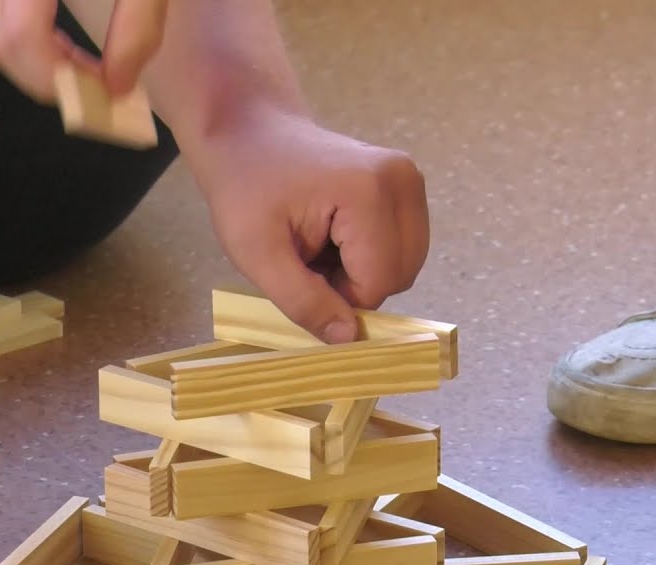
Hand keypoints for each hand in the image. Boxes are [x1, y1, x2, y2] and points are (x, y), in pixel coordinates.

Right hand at [0, 0, 167, 101]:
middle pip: (0, 43)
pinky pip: (3, 18)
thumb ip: (137, 28)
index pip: (22, 37)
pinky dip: (31, 44)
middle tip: (97, 90)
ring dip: (38, 66)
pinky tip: (66, 47)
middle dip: (48, 81)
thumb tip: (117, 89)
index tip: (105, 95)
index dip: (61, 79)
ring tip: (86, 70)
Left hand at [194, 108, 428, 343]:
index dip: (340, 298)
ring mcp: (410, 179)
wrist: (250, 133)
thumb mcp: (257, 254)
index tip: (300, 276)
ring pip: (404, 265)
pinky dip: (369, 256)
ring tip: (320, 247)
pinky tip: (334, 236)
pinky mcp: (407, 184)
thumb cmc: (245, 188)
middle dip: (355, 285)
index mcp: (369, 191)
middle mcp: (404, 180)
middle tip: (308, 261)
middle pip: (399, 275)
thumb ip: (303, 300)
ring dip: (362, 273)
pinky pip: (402, 246)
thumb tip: (349, 339)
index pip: (378, 282)